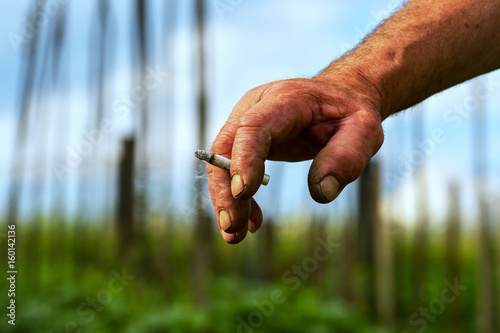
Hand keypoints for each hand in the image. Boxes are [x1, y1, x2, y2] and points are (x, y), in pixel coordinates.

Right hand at [207, 72, 383, 243]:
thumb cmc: (351, 114)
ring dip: (226, 200)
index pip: (254, 127)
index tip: (244, 193)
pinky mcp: (245, 141)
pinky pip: (231, 170)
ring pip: (222, 162)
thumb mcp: (364, 130)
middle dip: (226, 190)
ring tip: (236, 236)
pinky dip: (237, 199)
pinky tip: (252, 222)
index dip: (245, 159)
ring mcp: (246, 122)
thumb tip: (321, 193)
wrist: (340, 99)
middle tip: (233, 228)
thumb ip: (347, 158)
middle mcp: (256, 107)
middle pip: (227, 147)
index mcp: (285, 99)